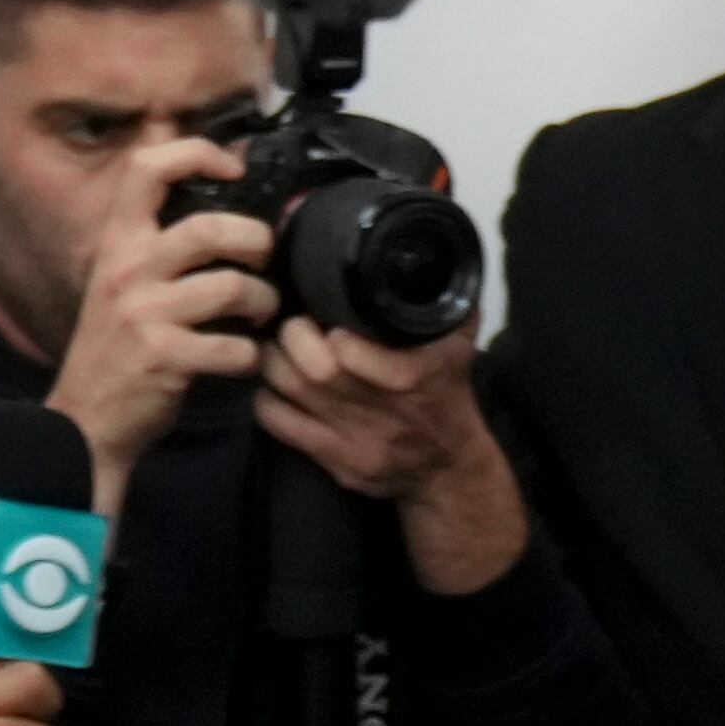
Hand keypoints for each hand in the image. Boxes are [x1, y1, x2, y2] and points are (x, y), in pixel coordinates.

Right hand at [44, 133, 275, 513]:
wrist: (86, 416)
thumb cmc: (117, 344)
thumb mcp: (122, 277)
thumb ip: (154, 236)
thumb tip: (202, 183)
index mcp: (118, 242)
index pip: (146, 168)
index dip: (196, 153)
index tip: (233, 167)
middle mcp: (127, 269)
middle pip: (209, 229)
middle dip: (255, 240)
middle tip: (264, 257)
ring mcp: (145, 313)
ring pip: (232, 287)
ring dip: (264, 301)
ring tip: (263, 313)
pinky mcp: (165, 357)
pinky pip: (234, 347)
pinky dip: (251, 356)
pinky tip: (243, 359)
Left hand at [254, 316, 526, 593]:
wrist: (449, 467)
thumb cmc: (447, 395)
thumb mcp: (458, 347)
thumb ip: (446, 304)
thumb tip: (430, 258)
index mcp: (412, 377)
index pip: (348, 350)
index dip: (326, 327)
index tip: (323, 313)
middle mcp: (382, 411)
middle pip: (312, 368)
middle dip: (292, 337)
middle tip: (293, 325)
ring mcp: (355, 440)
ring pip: (287, 389)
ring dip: (273, 361)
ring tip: (280, 347)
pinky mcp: (335, 461)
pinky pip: (277, 423)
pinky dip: (266, 398)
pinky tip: (277, 386)